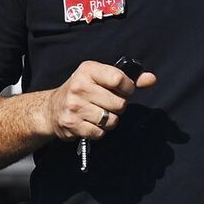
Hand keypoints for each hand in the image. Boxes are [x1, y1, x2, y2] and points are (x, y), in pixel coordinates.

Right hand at [41, 60, 156, 144]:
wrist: (52, 109)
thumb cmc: (83, 90)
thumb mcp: (101, 78)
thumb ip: (128, 79)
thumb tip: (151, 79)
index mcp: (88, 70)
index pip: (119, 79)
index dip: (128, 88)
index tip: (124, 91)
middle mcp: (79, 86)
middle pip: (119, 103)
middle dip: (118, 107)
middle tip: (108, 104)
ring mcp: (74, 106)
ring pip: (111, 120)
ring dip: (110, 120)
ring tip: (99, 113)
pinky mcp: (71, 124)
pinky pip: (100, 133)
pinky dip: (99, 131)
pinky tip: (91, 122)